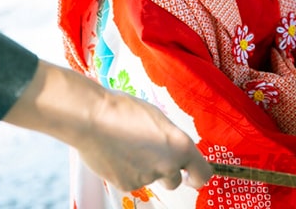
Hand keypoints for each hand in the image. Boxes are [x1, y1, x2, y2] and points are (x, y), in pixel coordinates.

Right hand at [3, 60, 211, 191]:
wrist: (93, 119)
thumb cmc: (124, 111)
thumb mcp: (158, 118)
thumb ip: (170, 138)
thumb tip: (171, 148)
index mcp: (181, 146)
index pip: (202, 174)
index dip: (198, 176)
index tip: (192, 176)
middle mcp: (168, 165)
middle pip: (175, 181)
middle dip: (167, 172)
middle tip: (152, 155)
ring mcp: (148, 178)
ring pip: (151, 178)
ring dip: (145, 168)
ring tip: (128, 147)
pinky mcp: (128, 185)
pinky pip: (133, 181)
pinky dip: (127, 172)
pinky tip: (117, 154)